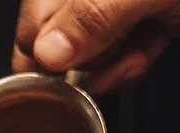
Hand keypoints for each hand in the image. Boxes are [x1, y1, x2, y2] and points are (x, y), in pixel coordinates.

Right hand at [12, 1, 179, 93]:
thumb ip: (93, 17)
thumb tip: (47, 51)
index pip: (35, 14)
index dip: (43, 51)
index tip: (57, 79)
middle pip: (60, 36)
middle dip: (82, 62)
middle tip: (103, 70)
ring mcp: (117, 4)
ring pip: (91, 49)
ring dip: (110, 66)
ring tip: (135, 56)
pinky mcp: (142, 16)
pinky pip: (120, 51)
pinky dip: (130, 63)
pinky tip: (144, 55)